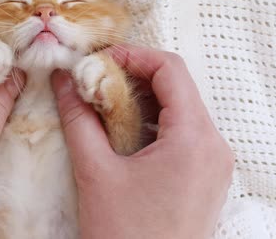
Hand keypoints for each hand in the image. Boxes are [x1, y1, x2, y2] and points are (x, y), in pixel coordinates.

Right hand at [51, 46, 233, 238]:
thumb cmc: (125, 235)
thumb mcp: (95, 172)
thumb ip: (78, 118)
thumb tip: (61, 79)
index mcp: (194, 138)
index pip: (170, 69)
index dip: (133, 55)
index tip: (100, 59)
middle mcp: (214, 145)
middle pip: (177, 87)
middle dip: (135, 76)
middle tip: (95, 79)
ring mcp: (214, 163)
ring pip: (181, 109)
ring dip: (143, 100)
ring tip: (104, 104)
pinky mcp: (206, 177)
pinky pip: (184, 133)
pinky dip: (153, 122)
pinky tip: (123, 131)